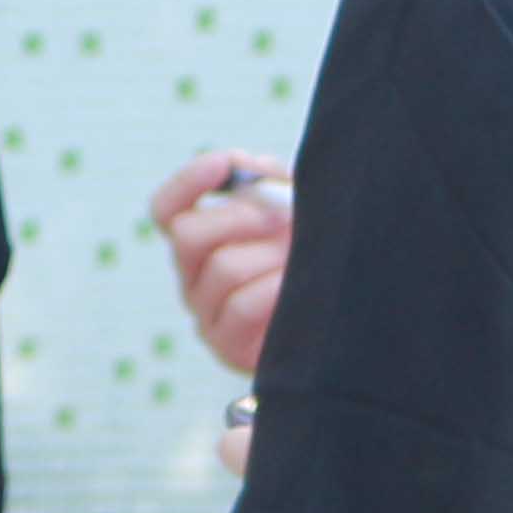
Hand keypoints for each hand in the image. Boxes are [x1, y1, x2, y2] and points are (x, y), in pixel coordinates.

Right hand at [147, 150, 295, 377]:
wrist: (344, 320)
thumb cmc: (314, 260)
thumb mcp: (293, 212)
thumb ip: (267, 181)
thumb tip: (243, 165)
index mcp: (202, 242)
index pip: (167, 210)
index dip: (187, 183)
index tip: (223, 165)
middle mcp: (194, 277)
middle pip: (187, 235)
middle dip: (242, 217)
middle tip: (286, 216)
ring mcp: (207, 314)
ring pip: (222, 268)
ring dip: (271, 255)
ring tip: (303, 255)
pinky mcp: (227, 348)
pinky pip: (240, 307)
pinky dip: (273, 289)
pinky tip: (299, 284)